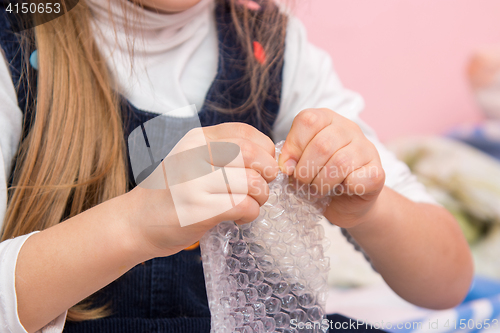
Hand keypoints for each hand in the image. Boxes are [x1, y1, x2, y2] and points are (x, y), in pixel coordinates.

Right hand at [124, 123, 277, 258]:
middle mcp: (195, 154)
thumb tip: (269, 159)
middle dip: (267, 174)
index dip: (265, 150)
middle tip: (261, 188)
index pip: (246, 132)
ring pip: (252, 183)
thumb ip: (224, 152)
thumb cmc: (172, 192)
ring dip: (260, 198)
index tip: (263, 167)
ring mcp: (195, 181)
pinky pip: (244, 206)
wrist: (136, 221)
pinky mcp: (198, 209)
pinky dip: (250, 214)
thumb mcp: (192, 159)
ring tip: (248, 204)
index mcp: (197, 138)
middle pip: (254, 156)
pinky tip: (239, 218)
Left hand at [278, 108, 384, 228]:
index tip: (289, 167)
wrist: (347, 203)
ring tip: (317, 189)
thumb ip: (290, 158)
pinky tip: (341, 189)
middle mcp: (349, 128)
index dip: (294, 146)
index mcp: (327, 119)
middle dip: (305, 170)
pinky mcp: (378, 172)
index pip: (308, 120)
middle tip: (302, 183)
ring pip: (339, 163)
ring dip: (321, 182)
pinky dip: (343, 189)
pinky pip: (357, 179)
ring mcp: (366, 148)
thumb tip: (287, 166)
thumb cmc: (319, 177)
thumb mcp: (299, 162)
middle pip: (322, 144)